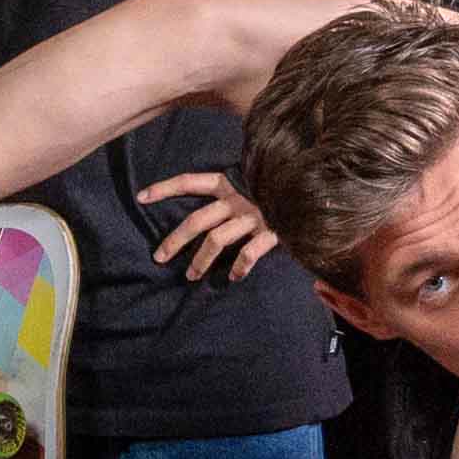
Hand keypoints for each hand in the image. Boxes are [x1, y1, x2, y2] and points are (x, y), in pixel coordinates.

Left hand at [135, 170, 275, 281]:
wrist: (317, 188)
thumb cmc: (279, 186)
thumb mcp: (254, 180)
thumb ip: (234, 187)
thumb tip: (213, 197)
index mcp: (230, 182)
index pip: (191, 182)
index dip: (165, 188)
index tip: (140, 197)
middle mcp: (238, 199)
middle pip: (197, 220)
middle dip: (175, 241)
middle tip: (159, 258)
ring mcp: (253, 216)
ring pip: (216, 240)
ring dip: (201, 261)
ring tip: (191, 277)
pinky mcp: (271, 231)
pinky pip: (249, 253)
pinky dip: (239, 267)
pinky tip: (233, 278)